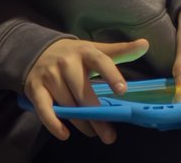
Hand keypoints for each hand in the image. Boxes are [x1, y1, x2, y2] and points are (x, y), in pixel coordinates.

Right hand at [24, 37, 148, 142]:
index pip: (101, 62)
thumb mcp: (96, 50)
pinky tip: (64, 134)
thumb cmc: (75, 54)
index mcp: (85, 52)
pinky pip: (44, 109)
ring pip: (67, 103)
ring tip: (94, 133)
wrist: (38, 51)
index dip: (111, 75)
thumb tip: (145, 45)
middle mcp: (67, 63)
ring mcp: (49, 76)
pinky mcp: (35, 89)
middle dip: (97, 114)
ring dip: (80, 122)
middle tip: (109, 133)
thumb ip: (120, 51)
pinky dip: (53, 123)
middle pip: (83, 91)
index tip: (122, 91)